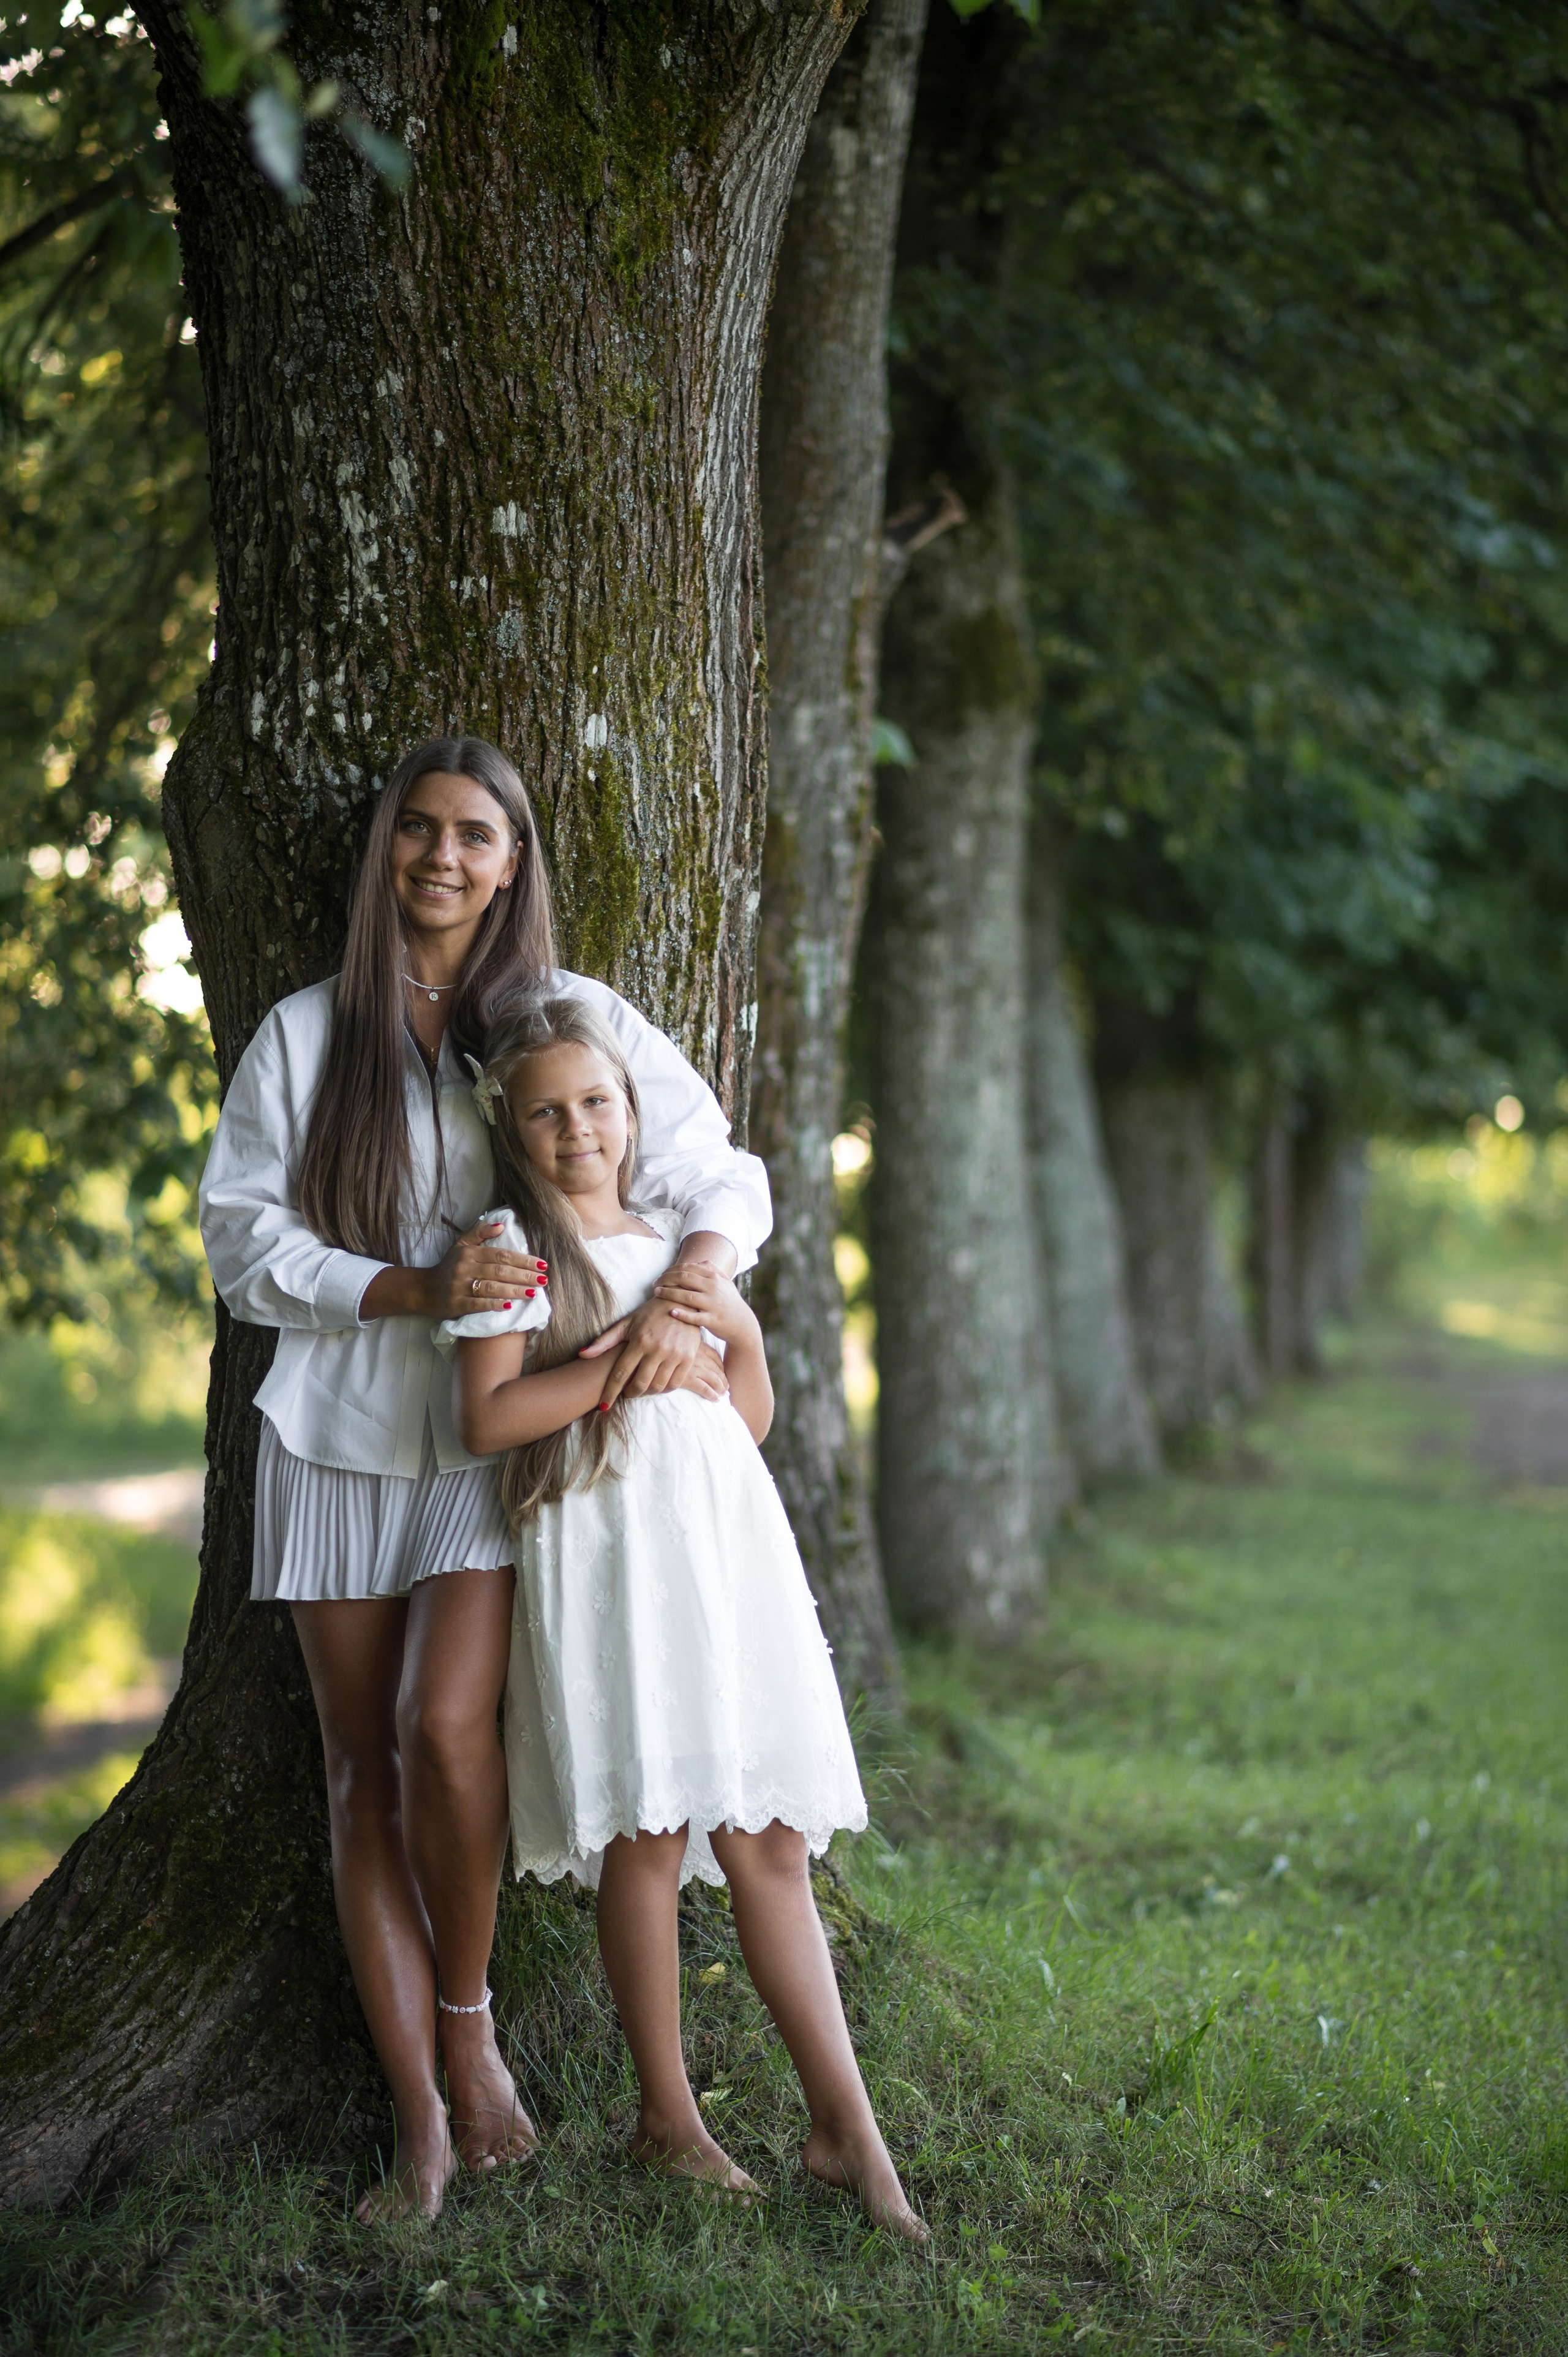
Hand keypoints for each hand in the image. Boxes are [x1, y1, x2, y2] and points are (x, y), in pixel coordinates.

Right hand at [425, 1220, 546, 1318]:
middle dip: (524, 1275)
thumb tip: (502, 1225)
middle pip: (500, 1271)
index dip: (523, 1259)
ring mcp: (460, 1286)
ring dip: (515, 1290)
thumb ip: (480, 1233)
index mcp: (469, 1252)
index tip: (541, 1265)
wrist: (423, 1290)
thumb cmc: (448, 1267)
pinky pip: (478, 1304)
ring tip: (534, 1292)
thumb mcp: (460, 1245)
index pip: (501, 1255)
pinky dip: (494, 1305)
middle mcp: (464, 1268)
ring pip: (492, 1287)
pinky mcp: (456, 1304)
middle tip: (543, 1279)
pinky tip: (509, 1306)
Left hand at [580, 1297, 712, 1408]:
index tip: (603, 1406)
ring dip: (647, 1392)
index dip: (610, 1392)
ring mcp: (674, 1354)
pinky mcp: (688, 1358)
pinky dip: (664, 1389)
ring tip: (643, 1387)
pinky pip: (675, 1383)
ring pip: (657, 1386)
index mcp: (639, 1340)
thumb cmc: (650, 1314)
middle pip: (639, 1384)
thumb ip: (604, 1341)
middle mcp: (657, 1348)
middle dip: (630, 1393)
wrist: (681, 1303)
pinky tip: (658, 1384)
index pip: (620, 1373)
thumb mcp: (626, 1324)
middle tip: (627, 1392)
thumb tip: (582, 1355)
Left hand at [651, 1260, 756, 1347]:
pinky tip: (671, 1312)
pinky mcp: (712, 1320)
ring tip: (656, 1293)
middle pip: (684, 1278)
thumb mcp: (725, 1282)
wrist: (742, 1324)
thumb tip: (699, 1261)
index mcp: (714, 1277)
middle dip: (666, 1279)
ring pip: (686, 1296)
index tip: (661, 1275)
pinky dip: (682, 1314)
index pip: (687, 1268)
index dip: (671, 1270)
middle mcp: (713, 1288)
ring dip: (668, 1294)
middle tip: (654, 1283)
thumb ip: (713, 1270)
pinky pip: (695, 1317)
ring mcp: (713, 1304)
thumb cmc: (730, 1302)